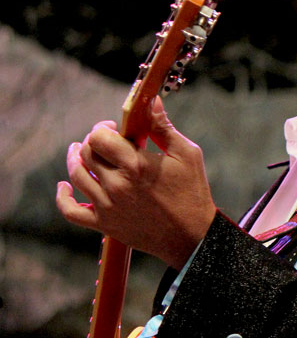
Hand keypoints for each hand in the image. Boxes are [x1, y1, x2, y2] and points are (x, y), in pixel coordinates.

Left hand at [56, 97, 216, 267]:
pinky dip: (63, 197)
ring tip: (77, 153)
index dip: (102, 128)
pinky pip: (71, 211)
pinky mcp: (105, 224)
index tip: (113, 128)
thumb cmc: (193, 192)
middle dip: (91, 141)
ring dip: (74, 160)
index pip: (99, 137)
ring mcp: (108, 206)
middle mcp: (117, 185)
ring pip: (76, 176)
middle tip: (103, 140)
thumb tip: (151, 102)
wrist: (192, 236)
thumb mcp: (187, 155)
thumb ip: (164, 127)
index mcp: (136, 165)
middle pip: (86, 153)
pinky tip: (64, 187)